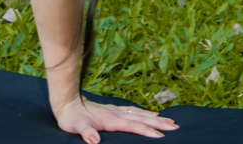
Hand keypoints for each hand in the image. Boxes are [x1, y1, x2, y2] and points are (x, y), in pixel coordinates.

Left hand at [55, 96, 178, 142]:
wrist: (66, 101)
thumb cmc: (71, 118)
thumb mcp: (76, 127)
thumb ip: (86, 133)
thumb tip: (94, 140)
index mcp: (111, 119)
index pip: (133, 126)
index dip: (147, 131)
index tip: (162, 136)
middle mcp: (116, 113)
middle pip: (141, 118)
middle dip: (158, 123)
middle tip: (175, 126)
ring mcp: (115, 111)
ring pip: (139, 114)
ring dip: (154, 117)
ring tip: (168, 120)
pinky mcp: (112, 110)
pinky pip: (133, 112)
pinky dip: (144, 113)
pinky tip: (149, 114)